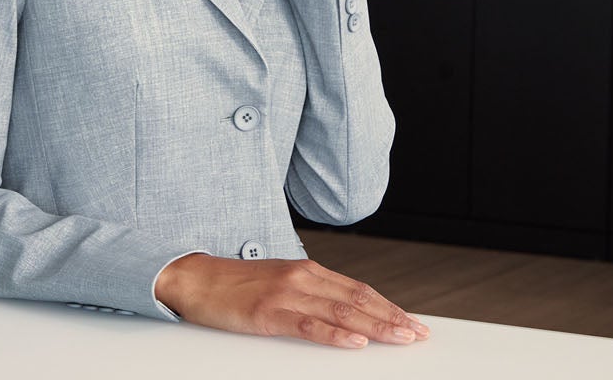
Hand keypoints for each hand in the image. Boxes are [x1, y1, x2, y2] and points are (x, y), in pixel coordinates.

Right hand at [154, 253, 429, 348]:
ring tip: (399, 338)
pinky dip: (335, 335)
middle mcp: (301, 277)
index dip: (388, 306)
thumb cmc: (235, 285)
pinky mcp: (268, 313)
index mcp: (307, 270)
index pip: (358, 289)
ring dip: (375, 327)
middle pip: (357, 300)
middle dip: (391, 318)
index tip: (411, 321)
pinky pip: (308, 325)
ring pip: (341, 312)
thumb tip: (344, 315)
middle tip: (417, 334)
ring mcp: (285, 294)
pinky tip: (354, 343)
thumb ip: (311, 294)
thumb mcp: (279, 283)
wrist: (194, 278)